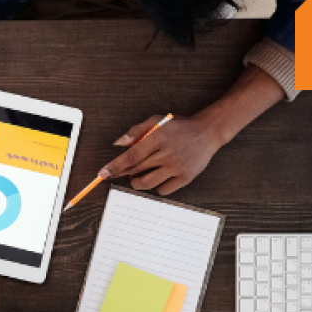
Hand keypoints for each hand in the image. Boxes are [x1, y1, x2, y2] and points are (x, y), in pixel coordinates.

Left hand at [101, 114, 224, 195]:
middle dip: (123, 174)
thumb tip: (118, 144)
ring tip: (136, 177)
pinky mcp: (185, 177)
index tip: (103, 174)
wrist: (208, 132)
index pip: (131, 156)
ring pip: (148, 183)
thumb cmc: (180, 127)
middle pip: (137, 170)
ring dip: (137, 182)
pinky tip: (157, 178)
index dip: (115, 166)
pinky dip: (156, 187)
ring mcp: (177, 167)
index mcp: (159, 138)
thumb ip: (136, 131)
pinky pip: (163, 190)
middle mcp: (167, 153)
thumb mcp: (157, 121)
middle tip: (117, 174)